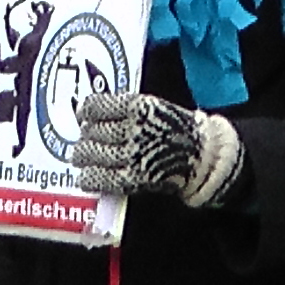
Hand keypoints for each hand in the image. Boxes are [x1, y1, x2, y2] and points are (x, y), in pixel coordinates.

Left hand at [72, 91, 242, 204]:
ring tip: (82, 158)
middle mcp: (133, 129)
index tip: (84, 116)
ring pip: (91, 154)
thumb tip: (88, 113)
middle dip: (85, 137)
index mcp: (138, 107)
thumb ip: (125, 108)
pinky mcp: (134, 178)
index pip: (96, 107)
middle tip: (85, 141)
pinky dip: (89, 178)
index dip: (86, 112)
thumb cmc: (176, 128)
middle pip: (92, 131)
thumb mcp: (154, 106)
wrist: (202, 155)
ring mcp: (133, 155)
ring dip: (83, 157)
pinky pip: (101, 178)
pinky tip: (86, 178)